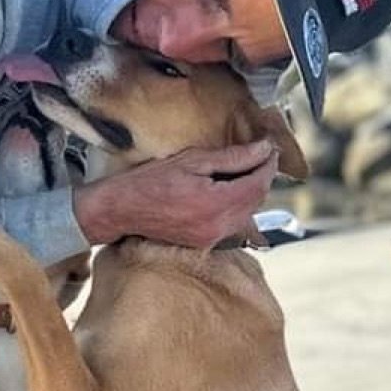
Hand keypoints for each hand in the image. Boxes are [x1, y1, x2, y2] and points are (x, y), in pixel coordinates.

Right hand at [75, 142, 278, 249]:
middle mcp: (218, 226)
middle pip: (257, 199)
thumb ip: (232, 157)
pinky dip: (238, 204)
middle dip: (263, 175)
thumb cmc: (149, 182)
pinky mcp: (206, 243)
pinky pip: (234, 222)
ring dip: (252, 190)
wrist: (120, 211)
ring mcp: (212, 238)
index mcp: (216, 203)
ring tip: (246, 168)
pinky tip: (230, 189)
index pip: (259, 183)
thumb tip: (263, 150)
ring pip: (248, 213)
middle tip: (261, 154)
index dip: (268, 164)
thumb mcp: (191, 160)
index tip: (269, 147)